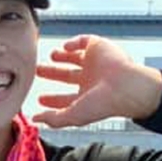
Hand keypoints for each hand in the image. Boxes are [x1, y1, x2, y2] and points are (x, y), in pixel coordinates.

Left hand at [33, 35, 161, 127]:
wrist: (125, 85)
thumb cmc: (103, 103)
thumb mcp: (73, 115)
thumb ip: (54, 119)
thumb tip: (36, 119)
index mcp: (86, 97)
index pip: (65, 99)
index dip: (52, 99)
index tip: (40, 99)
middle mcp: (90, 80)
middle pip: (67, 75)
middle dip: (52, 73)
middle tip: (38, 70)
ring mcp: (95, 63)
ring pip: (75, 57)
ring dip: (62, 56)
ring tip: (52, 55)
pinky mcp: (99, 47)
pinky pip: (84, 41)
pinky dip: (73, 42)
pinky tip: (65, 47)